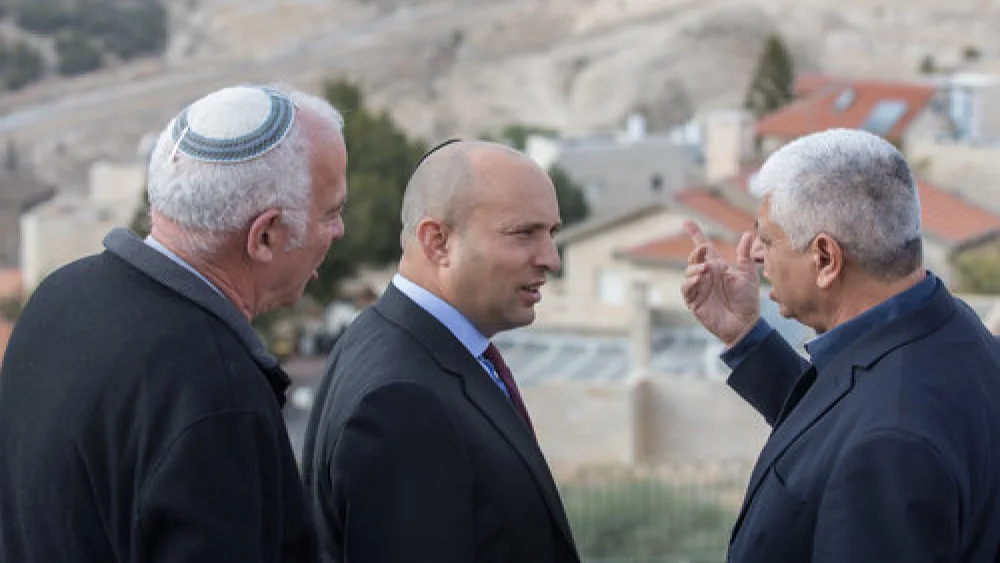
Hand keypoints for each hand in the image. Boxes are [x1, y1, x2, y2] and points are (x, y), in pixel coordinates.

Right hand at [680, 220, 759, 346]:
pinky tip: (699, 280)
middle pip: (694, 258)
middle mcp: (706, 275)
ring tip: (706, 271)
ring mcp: (699, 288)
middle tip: (703, 250)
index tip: (686, 222)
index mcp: (718, 267)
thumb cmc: (748, 301)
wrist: (745, 324)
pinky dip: (690, 282)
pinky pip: (686, 288)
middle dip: (696, 252)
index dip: (695, 234)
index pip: (703, 248)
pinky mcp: (694, 301)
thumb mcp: (748, 275)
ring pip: (688, 272)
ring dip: (695, 268)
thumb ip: (745, 255)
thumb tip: (747, 234)